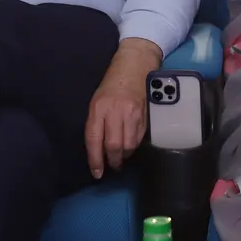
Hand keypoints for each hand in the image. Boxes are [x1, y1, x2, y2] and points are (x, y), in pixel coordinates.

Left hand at [84, 39, 160, 176]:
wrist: (134, 67)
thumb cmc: (111, 85)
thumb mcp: (97, 102)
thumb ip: (96, 124)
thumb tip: (98, 150)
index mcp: (99, 108)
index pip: (95, 139)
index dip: (95, 159)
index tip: (97, 173)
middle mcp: (115, 111)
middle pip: (114, 145)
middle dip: (113, 161)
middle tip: (112, 167)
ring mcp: (133, 113)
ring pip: (129, 145)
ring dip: (124, 155)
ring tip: (121, 157)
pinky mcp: (145, 115)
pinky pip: (139, 138)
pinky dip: (134, 146)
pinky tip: (130, 145)